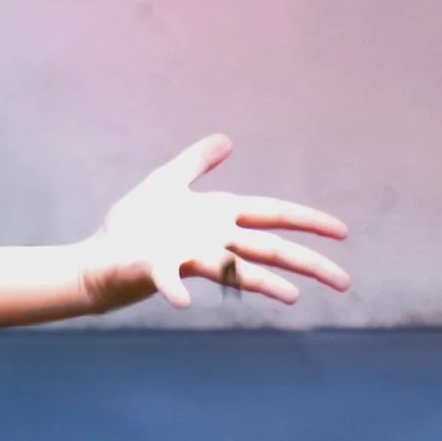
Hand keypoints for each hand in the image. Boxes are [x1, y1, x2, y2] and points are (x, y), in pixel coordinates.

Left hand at [77, 133, 349, 313]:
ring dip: (264, 283)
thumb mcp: (166, 183)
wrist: (97, 257)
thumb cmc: (133, 225)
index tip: (342, 232)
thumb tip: (226, 139)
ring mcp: (187, 257)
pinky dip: (175, 288)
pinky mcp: (156, 269)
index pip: (273, 214)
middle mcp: (211, 240)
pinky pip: (168, 279)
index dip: (308, 221)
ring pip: (234, 270)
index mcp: (217, 216)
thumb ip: (196, 162)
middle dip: (307, 263)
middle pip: (268, 249)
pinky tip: (182, 302)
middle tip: (344, 283)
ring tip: (293, 297)